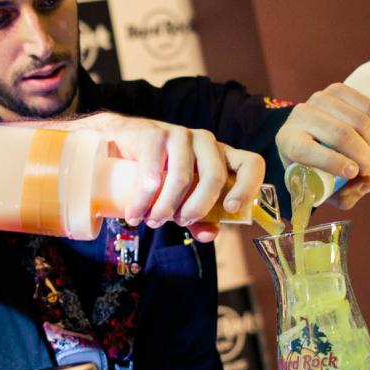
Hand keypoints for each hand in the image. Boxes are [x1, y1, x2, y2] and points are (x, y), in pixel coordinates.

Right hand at [66, 112, 265, 240]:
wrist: (118, 145)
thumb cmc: (158, 174)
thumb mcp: (182, 199)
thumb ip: (199, 218)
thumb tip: (209, 235)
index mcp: (222, 157)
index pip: (251, 163)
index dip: (248, 187)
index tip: (230, 208)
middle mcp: (206, 142)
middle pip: (214, 177)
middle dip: (196, 208)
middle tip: (176, 223)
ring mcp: (181, 135)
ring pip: (182, 178)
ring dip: (165, 207)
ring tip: (150, 221)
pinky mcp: (155, 133)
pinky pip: (154, 170)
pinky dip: (144, 197)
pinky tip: (135, 211)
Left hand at [275, 83, 369, 206]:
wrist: (316, 136)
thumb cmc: (317, 168)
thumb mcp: (323, 188)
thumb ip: (344, 194)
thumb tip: (368, 184)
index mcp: (288, 141)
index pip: (306, 150)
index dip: (333, 163)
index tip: (355, 173)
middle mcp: (299, 116)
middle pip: (341, 134)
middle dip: (365, 156)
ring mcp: (319, 99)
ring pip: (359, 120)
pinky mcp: (338, 90)